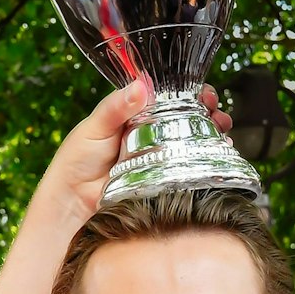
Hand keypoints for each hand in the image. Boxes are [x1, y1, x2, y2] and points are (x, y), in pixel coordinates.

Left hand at [34, 82, 233, 221]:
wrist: (72, 206)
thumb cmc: (76, 162)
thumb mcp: (94, 127)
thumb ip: (116, 107)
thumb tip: (141, 86)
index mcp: (135, 116)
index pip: (167, 98)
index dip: (189, 93)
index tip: (204, 92)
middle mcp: (151, 135)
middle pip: (187, 118)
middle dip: (208, 112)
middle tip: (217, 111)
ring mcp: (160, 159)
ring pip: (193, 142)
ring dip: (212, 133)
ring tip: (222, 130)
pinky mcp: (164, 182)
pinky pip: (189, 168)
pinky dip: (207, 160)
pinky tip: (218, 153)